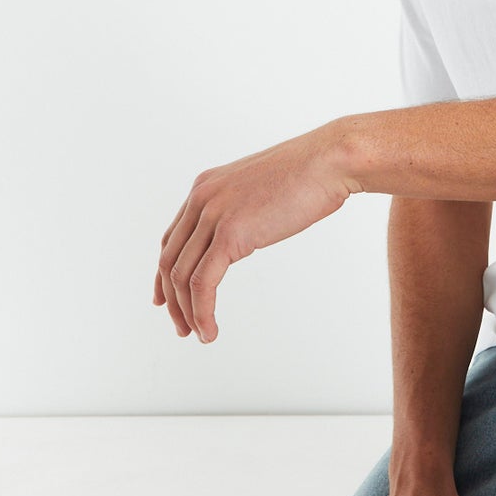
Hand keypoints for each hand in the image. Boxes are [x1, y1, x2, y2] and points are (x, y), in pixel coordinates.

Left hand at [154, 123, 359, 341]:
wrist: (329, 161)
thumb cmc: (310, 174)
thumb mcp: (262, 190)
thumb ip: (244, 210)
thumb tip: (245, 233)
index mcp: (205, 188)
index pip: (173, 238)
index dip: (165, 274)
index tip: (167, 299)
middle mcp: (201, 199)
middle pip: (169, 260)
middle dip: (172, 299)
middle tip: (182, 327)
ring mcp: (213, 215)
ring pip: (181, 276)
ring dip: (186, 312)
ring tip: (200, 335)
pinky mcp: (230, 234)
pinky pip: (203, 283)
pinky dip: (202, 311)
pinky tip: (210, 330)